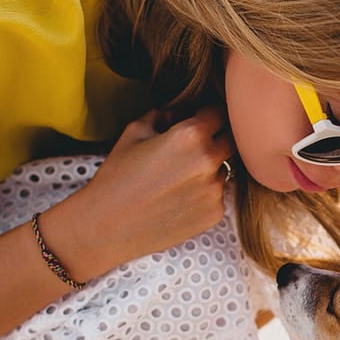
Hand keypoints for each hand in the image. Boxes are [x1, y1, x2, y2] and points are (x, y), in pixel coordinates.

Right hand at [49, 106, 235, 275]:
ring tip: (179, 180)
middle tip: (193, 150)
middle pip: (232, 142)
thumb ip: (164, 115)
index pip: (220, 114)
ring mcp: (215, 190)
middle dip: (217, 140)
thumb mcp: (135, 131)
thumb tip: (180, 113)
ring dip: (211, 170)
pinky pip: (218, 195)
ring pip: (225, 170)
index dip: (210, 115)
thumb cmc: (117, 176)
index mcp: (191, 135)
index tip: (202, 120)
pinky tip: (179, 199)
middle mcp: (209, 162)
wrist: (107, 226)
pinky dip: (205, 194)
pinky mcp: (215, 214)